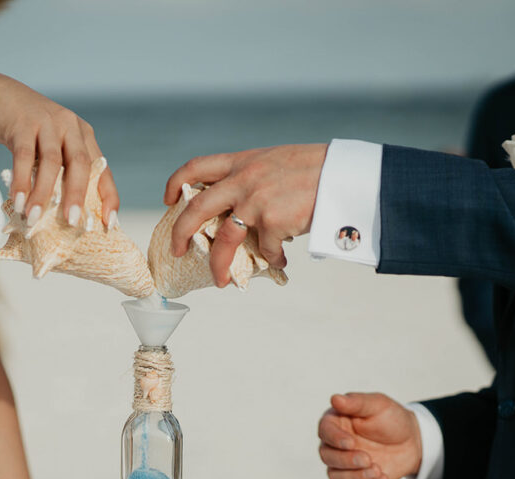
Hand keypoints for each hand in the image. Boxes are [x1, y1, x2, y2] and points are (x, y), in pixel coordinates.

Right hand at [0, 72, 118, 226]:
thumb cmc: (27, 131)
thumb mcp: (52, 144)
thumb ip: (62, 169)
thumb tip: (67, 214)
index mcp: (83, 134)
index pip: (103, 168)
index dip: (108, 196)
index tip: (109, 223)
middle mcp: (69, 126)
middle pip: (80, 164)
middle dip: (77, 196)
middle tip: (72, 223)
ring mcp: (47, 122)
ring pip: (51, 162)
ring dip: (43, 193)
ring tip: (34, 219)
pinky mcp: (22, 123)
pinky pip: (23, 156)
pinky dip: (21, 181)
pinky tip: (18, 201)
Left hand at [163, 144, 326, 285]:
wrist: (345, 175)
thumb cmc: (315, 170)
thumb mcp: (275, 162)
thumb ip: (252, 178)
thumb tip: (238, 211)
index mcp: (242, 162)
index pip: (197, 167)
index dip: (176, 182)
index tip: (169, 199)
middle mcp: (244, 179)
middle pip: (197, 208)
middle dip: (181, 233)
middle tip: (175, 251)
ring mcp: (256, 200)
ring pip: (225, 240)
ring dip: (219, 265)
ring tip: (221, 281)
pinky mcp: (274, 221)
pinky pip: (266, 250)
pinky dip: (272, 260)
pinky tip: (280, 263)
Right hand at [317, 392, 422, 478]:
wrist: (413, 440)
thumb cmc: (392, 419)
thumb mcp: (378, 405)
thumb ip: (356, 402)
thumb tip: (335, 399)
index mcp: (337, 423)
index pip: (324, 431)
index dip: (334, 438)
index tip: (351, 442)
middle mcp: (335, 444)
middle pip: (327, 456)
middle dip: (346, 461)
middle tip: (368, 458)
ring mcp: (344, 464)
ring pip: (335, 476)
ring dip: (355, 476)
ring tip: (377, 469)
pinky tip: (382, 478)